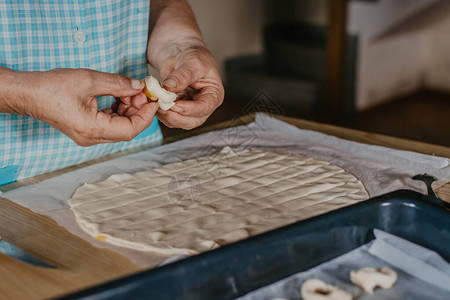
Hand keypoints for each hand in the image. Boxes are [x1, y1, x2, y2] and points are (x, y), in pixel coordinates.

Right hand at [13, 68, 158, 145]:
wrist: (28, 93)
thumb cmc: (52, 87)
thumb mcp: (90, 80)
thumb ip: (118, 84)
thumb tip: (139, 87)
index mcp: (92, 129)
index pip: (130, 130)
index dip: (146, 116)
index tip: (153, 101)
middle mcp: (92, 137)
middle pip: (126, 129)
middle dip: (138, 111)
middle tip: (141, 92)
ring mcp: (89, 135)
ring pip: (119, 127)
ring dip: (128, 110)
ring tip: (129, 91)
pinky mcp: (86, 129)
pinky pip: (109, 123)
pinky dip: (118, 111)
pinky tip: (119, 96)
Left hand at [155, 44, 223, 129]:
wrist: (182, 53)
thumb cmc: (194, 56)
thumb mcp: (192, 62)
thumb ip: (182, 76)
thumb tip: (169, 87)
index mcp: (213, 95)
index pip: (204, 108)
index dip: (190, 109)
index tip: (175, 104)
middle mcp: (203, 106)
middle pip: (191, 121)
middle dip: (175, 116)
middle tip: (161, 106)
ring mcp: (189, 110)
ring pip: (178, 122)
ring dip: (165, 115)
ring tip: (155, 102)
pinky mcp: (177, 110)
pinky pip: (168, 117)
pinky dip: (160, 112)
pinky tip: (153, 102)